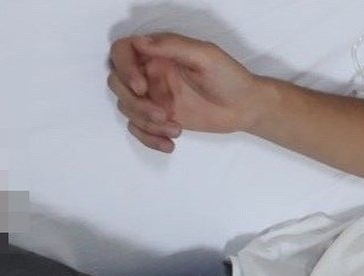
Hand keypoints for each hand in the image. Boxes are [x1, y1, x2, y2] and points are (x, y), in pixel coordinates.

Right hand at [107, 33, 262, 151]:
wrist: (245, 107)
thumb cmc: (229, 77)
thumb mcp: (206, 56)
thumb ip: (173, 46)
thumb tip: (141, 42)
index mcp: (159, 53)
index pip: (122, 52)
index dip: (124, 69)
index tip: (142, 87)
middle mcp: (151, 72)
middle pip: (117, 84)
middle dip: (135, 103)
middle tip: (162, 114)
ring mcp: (154, 96)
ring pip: (127, 109)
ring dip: (146, 123)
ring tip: (176, 129)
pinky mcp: (159, 118)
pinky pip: (138, 128)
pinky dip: (149, 139)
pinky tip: (170, 145)